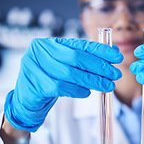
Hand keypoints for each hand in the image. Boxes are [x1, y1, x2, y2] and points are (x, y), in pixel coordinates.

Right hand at [4, 38, 123, 131]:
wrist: (27, 100)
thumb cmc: (49, 80)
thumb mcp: (67, 66)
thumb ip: (87, 58)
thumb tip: (114, 51)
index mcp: (51, 43)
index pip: (80, 44)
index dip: (100, 51)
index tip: (116, 57)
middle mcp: (40, 50)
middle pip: (76, 57)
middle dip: (99, 66)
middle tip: (115, 74)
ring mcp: (34, 66)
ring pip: (70, 73)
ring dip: (92, 80)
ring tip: (106, 86)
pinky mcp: (34, 83)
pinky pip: (61, 87)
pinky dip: (76, 90)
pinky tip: (87, 93)